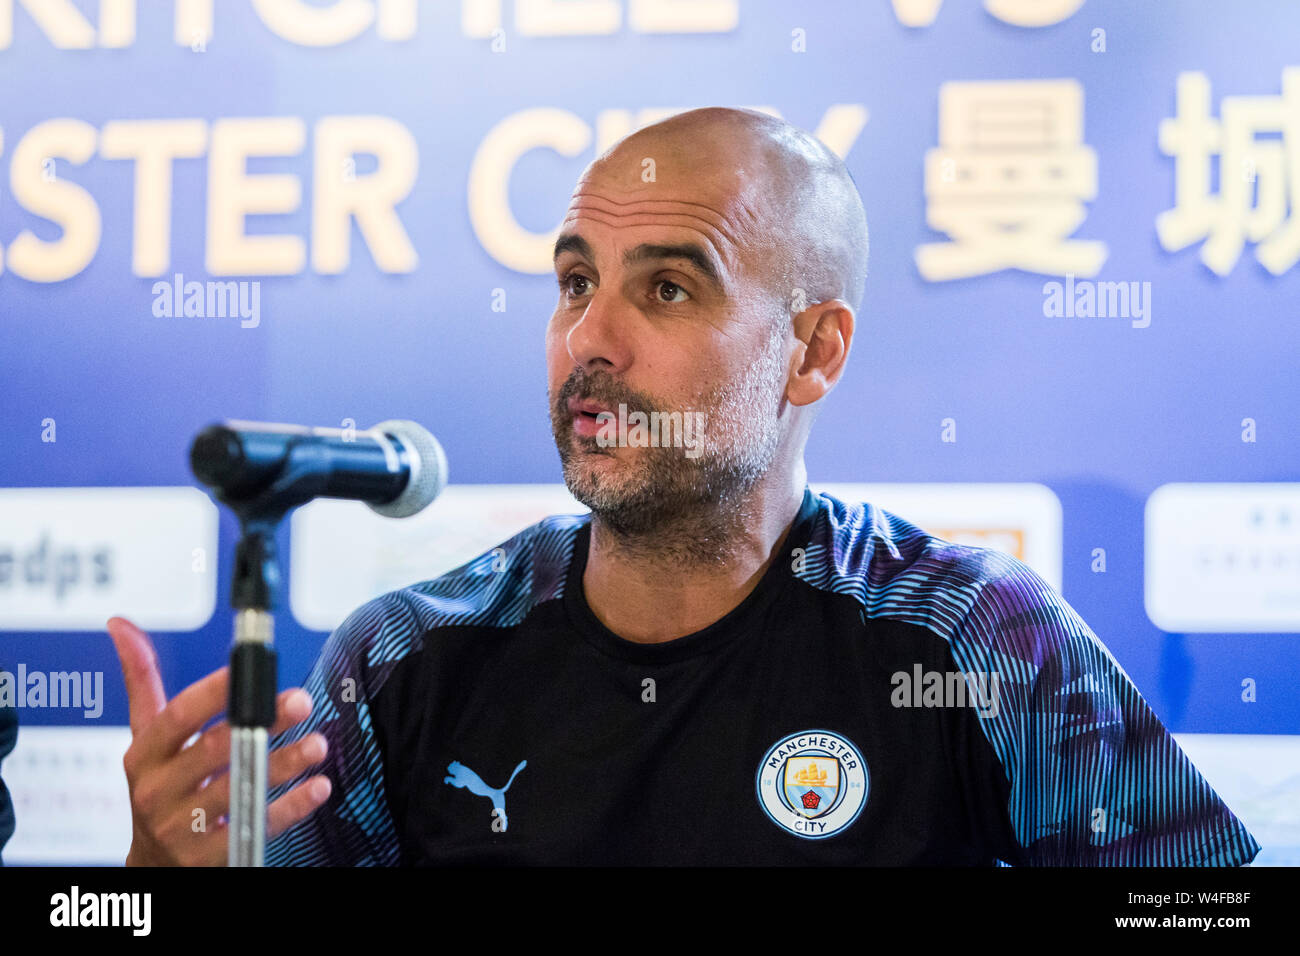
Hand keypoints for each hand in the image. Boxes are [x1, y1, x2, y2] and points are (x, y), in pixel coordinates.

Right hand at [107, 616, 331, 865]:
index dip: (213, 692)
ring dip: (283, 764)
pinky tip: (317, 787)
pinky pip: (254, 828)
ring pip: (238, 789)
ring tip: (318, 744)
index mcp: (144, 755)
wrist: (153, 864)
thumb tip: (121, 626)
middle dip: (261, 722)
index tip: (250, 670)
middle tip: (301, 701)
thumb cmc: (159, 787)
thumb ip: (142, 682)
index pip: (178, 717)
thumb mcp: (145, 738)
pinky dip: (290, 808)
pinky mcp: (208, 858)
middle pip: (215, 750)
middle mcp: (158, 791)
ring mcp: (181, 828)